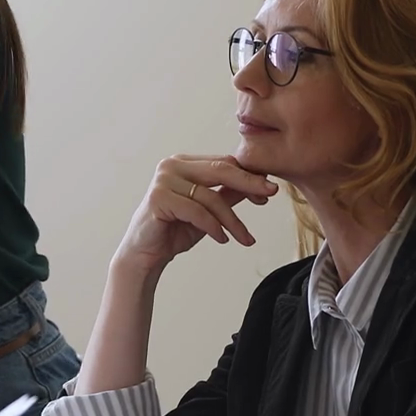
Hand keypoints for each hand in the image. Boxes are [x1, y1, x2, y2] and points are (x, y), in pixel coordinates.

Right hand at [112, 155, 278, 273]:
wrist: (145, 253)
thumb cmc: (174, 230)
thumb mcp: (208, 210)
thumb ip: (227, 195)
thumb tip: (258, 185)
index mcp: (184, 163)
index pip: (223, 162)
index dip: (248, 176)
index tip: (269, 191)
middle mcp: (172, 165)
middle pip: (220, 170)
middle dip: (248, 184)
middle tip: (270, 195)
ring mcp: (163, 180)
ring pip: (210, 196)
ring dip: (232, 220)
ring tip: (244, 238)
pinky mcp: (158, 198)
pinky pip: (197, 211)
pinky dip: (213, 227)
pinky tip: (222, 239)